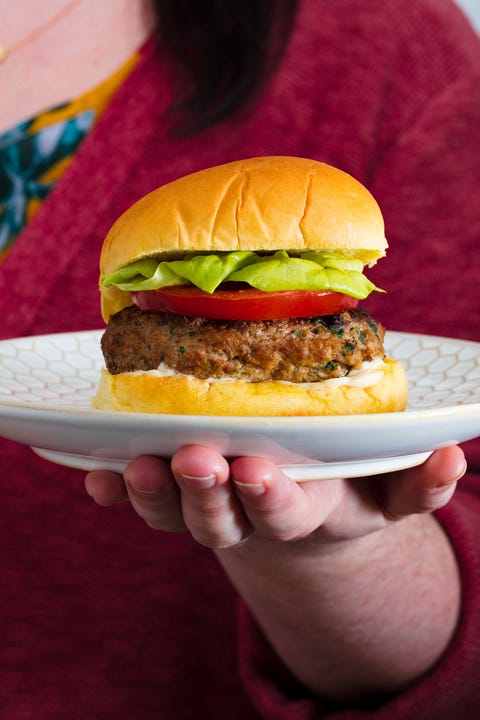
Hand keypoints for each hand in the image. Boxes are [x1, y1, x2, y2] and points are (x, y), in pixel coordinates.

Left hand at [85, 444, 465, 547]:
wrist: (299, 510)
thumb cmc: (347, 490)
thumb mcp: (388, 492)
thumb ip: (417, 482)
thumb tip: (454, 456)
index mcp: (301, 511)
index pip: (283, 512)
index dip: (269, 497)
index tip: (257, 472)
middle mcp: (246, 516)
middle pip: (219, 518)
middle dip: (205, 494)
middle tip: (194, 458)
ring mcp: (207, 511)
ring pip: (174, 515)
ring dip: (153, 493)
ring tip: (133, 464)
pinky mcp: (175, 498)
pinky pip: (140, 504)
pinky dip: (115, 493)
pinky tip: (93, 477)